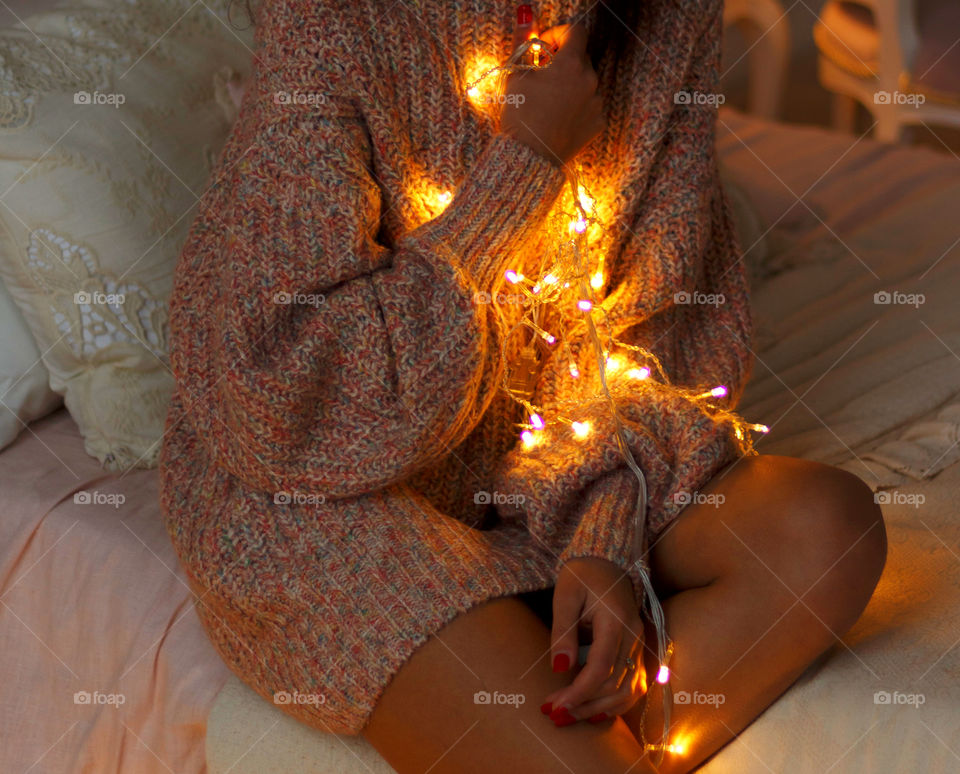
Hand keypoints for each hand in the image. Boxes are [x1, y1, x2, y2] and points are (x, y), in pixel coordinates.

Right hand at [499, 21, 604, 165]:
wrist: (529, 158)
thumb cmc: (519, 115)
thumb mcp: (516, 75)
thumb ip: (522, 43)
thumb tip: (526, 16)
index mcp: (571, 64)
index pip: (576, 32)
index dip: (558, 33)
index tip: (543, 46)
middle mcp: (590, 80)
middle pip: (580, 58)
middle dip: (562, 61)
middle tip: (542, 76)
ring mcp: (597, 102)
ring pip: (586, 83)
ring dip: (570, 85)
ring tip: (549, 102)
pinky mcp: (598, 123)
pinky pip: (590, 105)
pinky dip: (577, 106)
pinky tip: (558, 117)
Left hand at [542, 557, 645, 724]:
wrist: (605, 561)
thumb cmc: (582, 574)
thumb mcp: (565, 596)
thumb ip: (563, 631)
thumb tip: (560, 668)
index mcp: (616, 621)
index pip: (602, 667)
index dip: (580, 692)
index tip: (556, 705)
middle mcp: (634, 636)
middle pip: (615, 684)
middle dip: (584, 704)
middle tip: (554, 713)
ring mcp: (639, 644)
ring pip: (628, 690)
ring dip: (599, 708)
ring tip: (569, 716)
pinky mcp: (636, 649)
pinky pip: (633, 684)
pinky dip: (616, 702)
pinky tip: (594, 711)